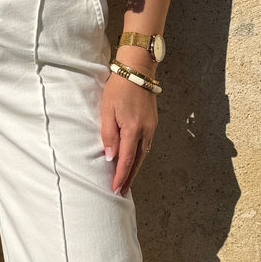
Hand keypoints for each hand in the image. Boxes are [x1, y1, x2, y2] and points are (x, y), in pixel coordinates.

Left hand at [101, 69, 157, 195]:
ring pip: (143, 154)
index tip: (115, 189)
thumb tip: (111, 156)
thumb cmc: (119, 88)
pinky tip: (134, 159)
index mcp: (133, 129)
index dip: (120, 176)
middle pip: (137, 161)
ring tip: (127, 179)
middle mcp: (145, 131)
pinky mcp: (152, 122)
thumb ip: (109, 135)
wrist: (138, 70)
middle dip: (129, 177)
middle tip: (122, 191)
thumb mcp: (107, 110)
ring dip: (135, 168)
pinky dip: (139, 156)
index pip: (126, 160)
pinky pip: (146, 145)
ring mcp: (151, 127)